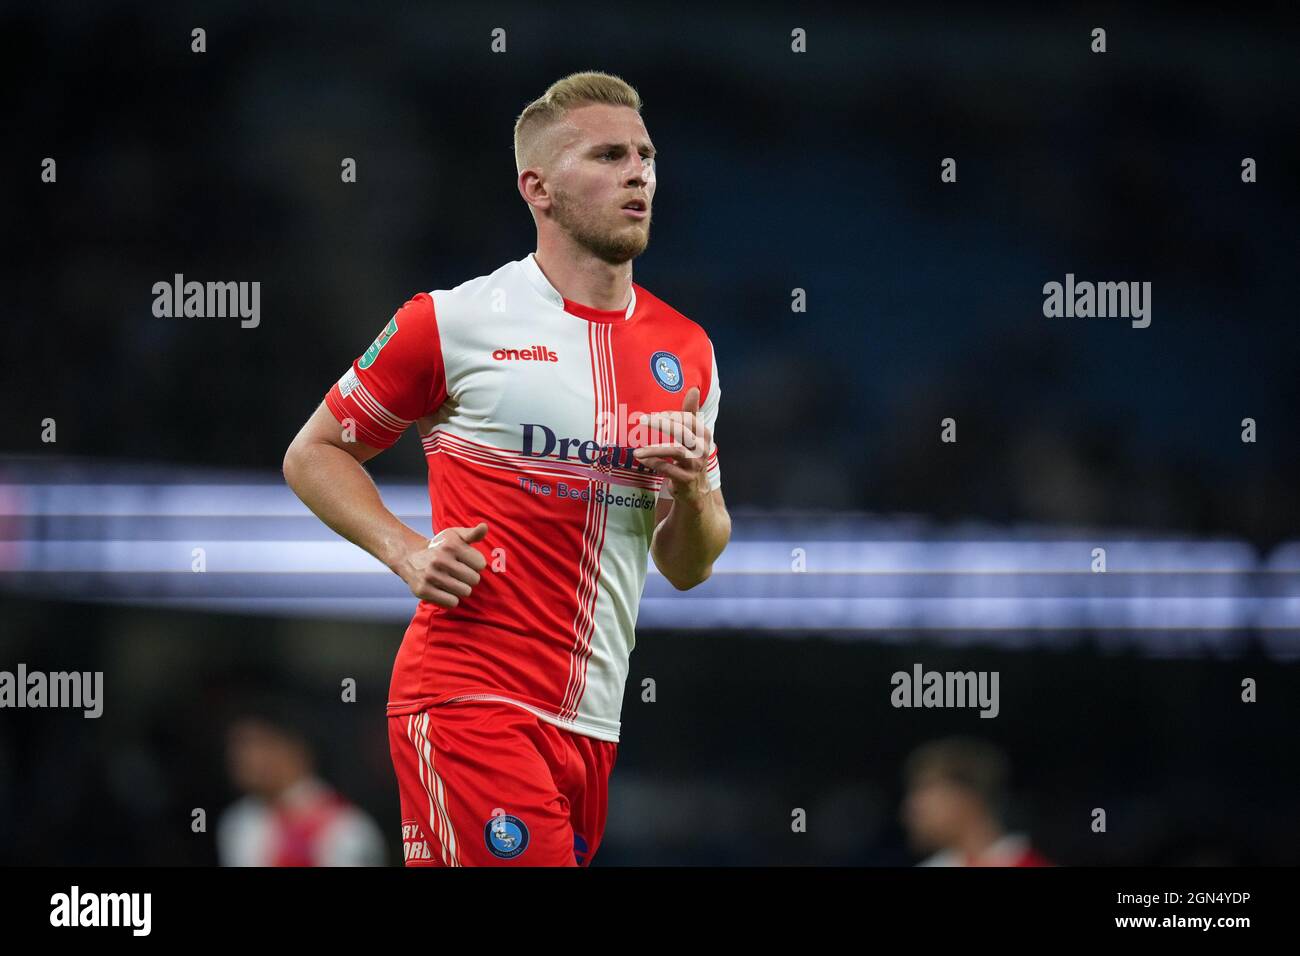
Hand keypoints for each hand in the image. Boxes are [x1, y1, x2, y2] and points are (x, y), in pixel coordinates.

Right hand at [395, 522, 488, 607]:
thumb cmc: (439, 547)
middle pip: (474, 580)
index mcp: (451, 545)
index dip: (475, 564)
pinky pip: (451, 602)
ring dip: (461, 589)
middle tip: (459, 573)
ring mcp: (431, 576)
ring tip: (452, 581)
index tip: (466, 562)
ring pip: (465, 592)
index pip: (481, 564)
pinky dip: (451, 599)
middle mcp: (440, 560)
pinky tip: (444, 590)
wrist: (409, 556)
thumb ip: (472, 534)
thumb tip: (484, 527)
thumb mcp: (454, 536)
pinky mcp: (423, 590)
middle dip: (469, 577)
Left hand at [632, 386, 711, 502]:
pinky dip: (654, 463)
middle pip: (683, 432)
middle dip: (662, 424)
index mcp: (705, 435)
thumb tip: (693, 389)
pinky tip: (642, 460)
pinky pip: (668, 469)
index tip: (653, 416)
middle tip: (642, 420)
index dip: (670, 415)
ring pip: (676, 451)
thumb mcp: (693, 435)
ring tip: (636, 451)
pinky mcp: (687, 479)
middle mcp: (703, 449)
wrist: (696, 490)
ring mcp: (696, 465)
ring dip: (654, 449)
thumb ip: (691, 413)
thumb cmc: (691, 457)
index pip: (688, 419)